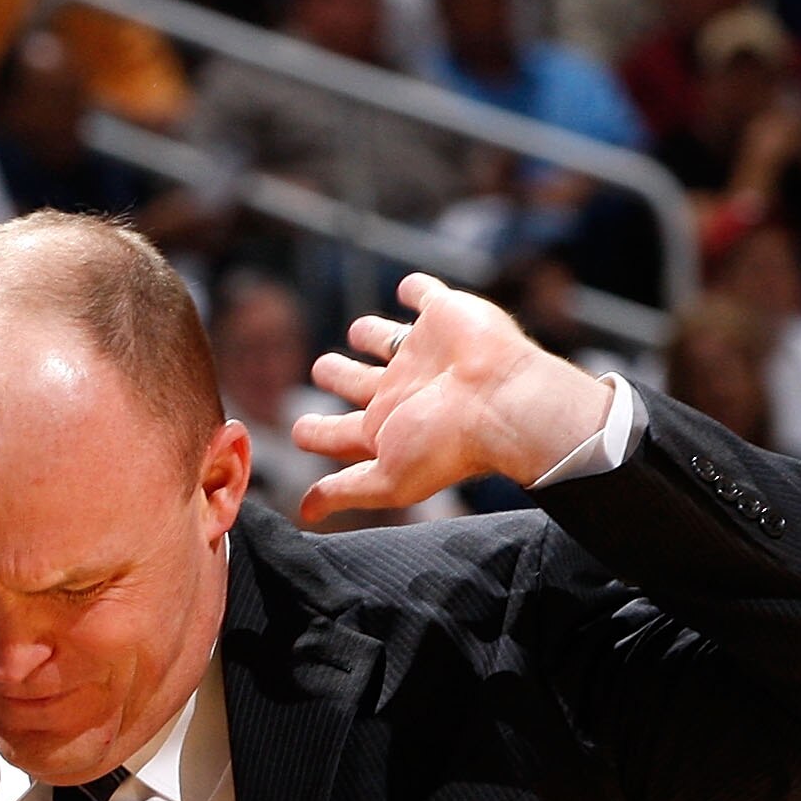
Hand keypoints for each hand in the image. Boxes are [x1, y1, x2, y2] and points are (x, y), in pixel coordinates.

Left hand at [292, 272, 614, 524]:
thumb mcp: (387, 478)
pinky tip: (408, 288)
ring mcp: (424, 354)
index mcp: (387, 428)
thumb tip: (307, 512)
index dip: (317, 432)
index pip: (342, 432)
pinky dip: (417, 290)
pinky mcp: (445, 316)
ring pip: (390, 339)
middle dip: (339, 376)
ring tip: (358, 331)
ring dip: (372, 333)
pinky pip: (426, 297)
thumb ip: (346, 490)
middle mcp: (404, 391)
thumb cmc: (449, 444)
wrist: (501, 400)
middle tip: (321, 368)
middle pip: (362, 383)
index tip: (299, 431)